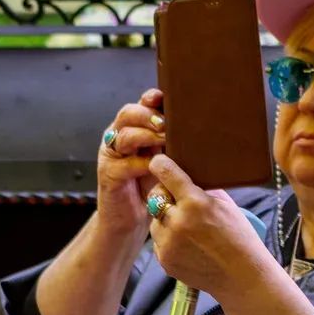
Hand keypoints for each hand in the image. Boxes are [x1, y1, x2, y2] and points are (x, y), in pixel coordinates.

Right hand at [98, 89, 165, 234]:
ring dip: (145, 135)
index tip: (163, 96)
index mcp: (134, 128)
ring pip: (124, 136)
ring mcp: (111, 155)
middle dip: (147, 115)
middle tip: (166, 122)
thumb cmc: (153, 185)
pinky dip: (141, 163)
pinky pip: (123, 164)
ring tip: (165, 139)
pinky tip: (155, 166)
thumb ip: (175, 142)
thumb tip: (205, 127)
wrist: (131, 218)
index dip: (150, 98)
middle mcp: (119, 137)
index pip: (140, 105)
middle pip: (128, 114)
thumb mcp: (166, 159)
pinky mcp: (108, 174)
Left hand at [146, 154, 272, 299]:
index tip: (158, 162)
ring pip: (155, 219)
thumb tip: (188, 175)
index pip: (166, 173)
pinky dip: (168, 238)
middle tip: (177, 198)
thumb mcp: (227, 205)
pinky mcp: (164, 260)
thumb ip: (204, 190)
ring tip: (188, 227)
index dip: (161, 165)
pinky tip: (188, 243)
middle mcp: (178, 221)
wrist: (242, 276)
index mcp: (195, 203)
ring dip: (166, 218)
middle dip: (164, 194)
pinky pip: (158, 241)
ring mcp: (168, 243)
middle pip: (156, 196)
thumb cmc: (240, 238)